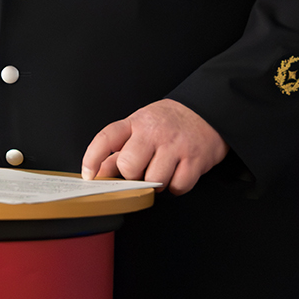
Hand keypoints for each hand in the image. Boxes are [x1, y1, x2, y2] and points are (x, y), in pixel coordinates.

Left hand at [81, 98, 227, 195]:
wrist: (208, 112)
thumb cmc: (170, 121)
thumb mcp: (141, 125)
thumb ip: (120, 147)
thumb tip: (99, 171)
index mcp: (137, 122)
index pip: (106, 138)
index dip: (92, 158)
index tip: (89, 175)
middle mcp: (154, 132)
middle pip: (129, 166)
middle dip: (133, 175)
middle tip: (142, 170)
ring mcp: (176, 145)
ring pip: (154, 180)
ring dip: (157, 182)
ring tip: (163, 169)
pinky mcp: (195, 160)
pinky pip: (178, 186)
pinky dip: (177, 186)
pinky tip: (178, 172)